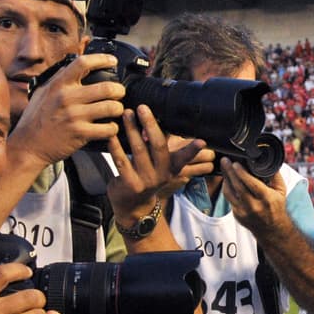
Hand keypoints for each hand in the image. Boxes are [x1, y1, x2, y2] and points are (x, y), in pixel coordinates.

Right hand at [8, 53, 124, 167]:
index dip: (102, 59)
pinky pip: (109, 128)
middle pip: (107, 87)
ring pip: (112, 107)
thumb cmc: (36, 119)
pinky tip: (109, 127)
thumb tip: (75, 66)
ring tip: (116, 110)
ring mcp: (74, 116)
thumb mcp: (42, 92)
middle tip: (119, 93)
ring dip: (118, 109)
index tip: (112, 61)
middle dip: (119, 90)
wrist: (28, 146)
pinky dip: (113, 128)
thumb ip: (59, 79)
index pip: (83, 63)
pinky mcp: (80, 134)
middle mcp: (67, 98)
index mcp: (59, 85)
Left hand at [106, 105, 209, 221]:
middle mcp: (162, 175)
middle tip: (143, 107)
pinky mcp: (130, 184)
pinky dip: (116, 147)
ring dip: (132, 130)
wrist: (132, 205)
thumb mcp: (158, 165)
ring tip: (127, 114)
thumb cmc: (145, 176)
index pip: (184, 158)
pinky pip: (122, 162)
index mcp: (172, 169)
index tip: (202, 142)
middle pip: (159, 147)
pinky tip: (111, 135)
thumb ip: (158, 146)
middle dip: (150, 125)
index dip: (192, 150)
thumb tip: (154, 118)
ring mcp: (146, 180)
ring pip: (139, 150)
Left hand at [220, 156, 288, 236]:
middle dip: (229, 171)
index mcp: (266, 198)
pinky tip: (227, 179)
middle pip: (237, 186)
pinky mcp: (237, 214)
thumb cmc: (277, 208)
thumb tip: (267, 160)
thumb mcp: (281, 191)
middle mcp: (254, 206)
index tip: (236, 163)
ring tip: (224, 168)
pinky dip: (227, 187)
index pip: (251, 183)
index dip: (241, 172)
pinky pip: (229, 198)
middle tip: (225, 161)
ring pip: (229, 192)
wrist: (273, 230)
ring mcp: (243, 212)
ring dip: (225, 178)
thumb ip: (275, 175)